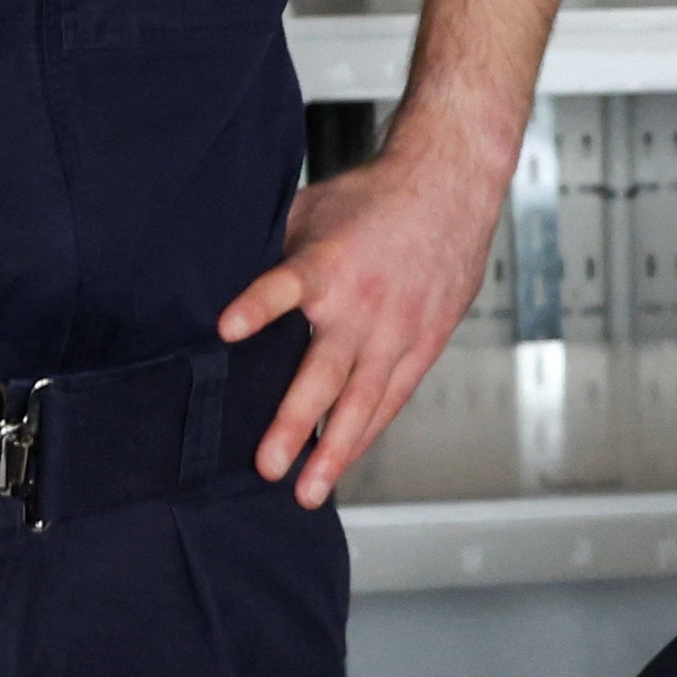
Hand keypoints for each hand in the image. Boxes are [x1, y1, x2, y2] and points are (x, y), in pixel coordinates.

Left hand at [220, 130, 505, 504]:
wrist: (451, 185)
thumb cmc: (375, 196)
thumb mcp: (313, 212)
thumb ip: (276, 255)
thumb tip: (225, 285)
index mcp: (327, 264)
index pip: (284, 286)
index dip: (257, 307)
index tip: (227, 329)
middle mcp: (362, 305)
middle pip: (325, 373)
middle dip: (294, 423)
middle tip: (268, 466)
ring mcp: (396, 331)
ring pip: (364, 403)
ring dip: (334, 450)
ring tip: (308, 491)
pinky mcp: (424, 344)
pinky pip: (392, 398)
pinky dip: (367, 431)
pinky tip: (344, 461)